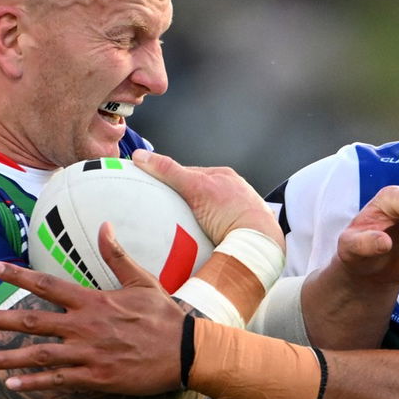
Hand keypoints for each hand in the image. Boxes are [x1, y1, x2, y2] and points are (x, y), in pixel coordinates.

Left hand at [0, 224, 185, 394]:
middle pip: (31, 320)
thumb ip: (117, 254)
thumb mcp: (142, 280)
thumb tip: (104, 224)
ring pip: (38, 355)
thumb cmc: (164, 316)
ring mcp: (88, 354)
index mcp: (92, 301)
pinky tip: (11, 386)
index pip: (46, 283)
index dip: (17, 275)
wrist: (187, 352)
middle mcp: (84, 326)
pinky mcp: (96, 377)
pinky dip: (33, 383)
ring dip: (6, 358)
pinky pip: (58, 381)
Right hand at [131, 149, 282, 247]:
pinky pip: (215, 231)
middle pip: (198, 195)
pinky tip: (198, 242)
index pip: (190, 174)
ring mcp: (238, 213)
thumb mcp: (196, 187)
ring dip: (192, 221)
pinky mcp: (239, 233)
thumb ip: (169, 171)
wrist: (259, 242)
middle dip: (181, 203)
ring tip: (179, 232)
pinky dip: (205, 235)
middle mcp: (233, 192)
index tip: (154, 191)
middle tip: (164, 215)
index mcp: (224, 176)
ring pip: (206, 214)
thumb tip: (140, 156)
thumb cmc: (232, 212)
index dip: (170, 182)